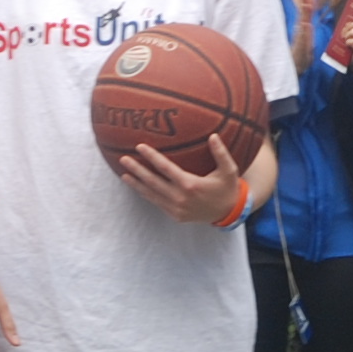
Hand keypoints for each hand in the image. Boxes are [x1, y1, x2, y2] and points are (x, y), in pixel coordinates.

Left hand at [117, 132, 249, 225]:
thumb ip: (221, 153)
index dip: (152, 157)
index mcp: (191, 185)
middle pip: (153, 182)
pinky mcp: (175, 215)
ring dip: (136, 184)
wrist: (229, 213)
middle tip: (123, 159)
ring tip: (124, 175)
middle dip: (137, 170)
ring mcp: (176, 209)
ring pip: (151, 195)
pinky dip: (146, 194)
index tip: (139, 146)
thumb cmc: (228, 188)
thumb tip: (213, 135)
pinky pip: (157, 203)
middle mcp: (180, 198)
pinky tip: (138, 186)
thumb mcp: (229, 170)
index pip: (166, 168)